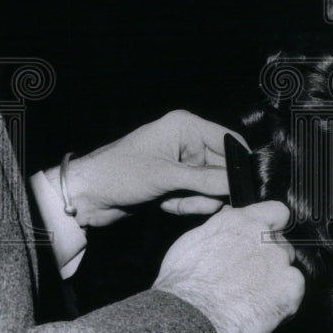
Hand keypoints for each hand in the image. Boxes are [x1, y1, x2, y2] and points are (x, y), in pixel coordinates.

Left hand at [48, 110, 243, 227]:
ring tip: (173, 202)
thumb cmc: (120, 174)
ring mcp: (180, 164)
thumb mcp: (166, 176)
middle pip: (222, 168)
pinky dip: (184, 205)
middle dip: (213, 189)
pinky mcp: (174, 183)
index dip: (239, 163)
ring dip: (196, 200)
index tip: (246, 186)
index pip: (229, 141)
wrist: (86, 195)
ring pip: (210, 187)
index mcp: (185, 127)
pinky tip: (164, 204)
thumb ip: (206, 181)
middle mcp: (186, 142)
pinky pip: (195, 196)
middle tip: (200, 201)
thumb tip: (239, 185)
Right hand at [153, 202, 304, 332]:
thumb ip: (220, 229)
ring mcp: (278, 260)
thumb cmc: (183, 285)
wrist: (190, 317)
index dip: (273, 227)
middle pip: (281, 244)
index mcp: (239, 221)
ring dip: (276, 280)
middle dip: (271, 259)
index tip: (267, 239)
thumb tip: (229, 223)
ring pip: (288, 268)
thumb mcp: (193, 241)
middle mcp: (262, 236)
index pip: (276, 212)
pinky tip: (262, 310)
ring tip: (252, 298)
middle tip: (252, 278)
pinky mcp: (290, 287)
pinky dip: (284, 302)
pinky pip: (295, 291)